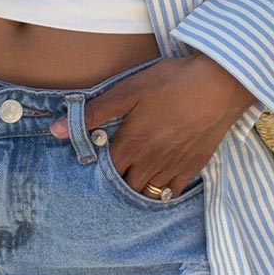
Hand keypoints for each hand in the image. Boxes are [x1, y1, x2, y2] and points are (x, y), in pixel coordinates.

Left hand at [49, 54, 256, 197]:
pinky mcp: (194, 166)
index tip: (94, 162)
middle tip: (112, 170)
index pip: (105, 171)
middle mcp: (150, 162)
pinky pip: (172, 192)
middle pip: (125, 186)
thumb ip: (93, 112)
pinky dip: (161, 192)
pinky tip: (156, 181)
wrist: (219, 83)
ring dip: (136, 188)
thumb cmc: (171, 82)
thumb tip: (55, 130)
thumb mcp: (128, 90)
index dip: (97, 169)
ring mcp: (173, 167)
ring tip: (131, 177)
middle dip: (116, 182)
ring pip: (147, 192)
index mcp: (131, 144)